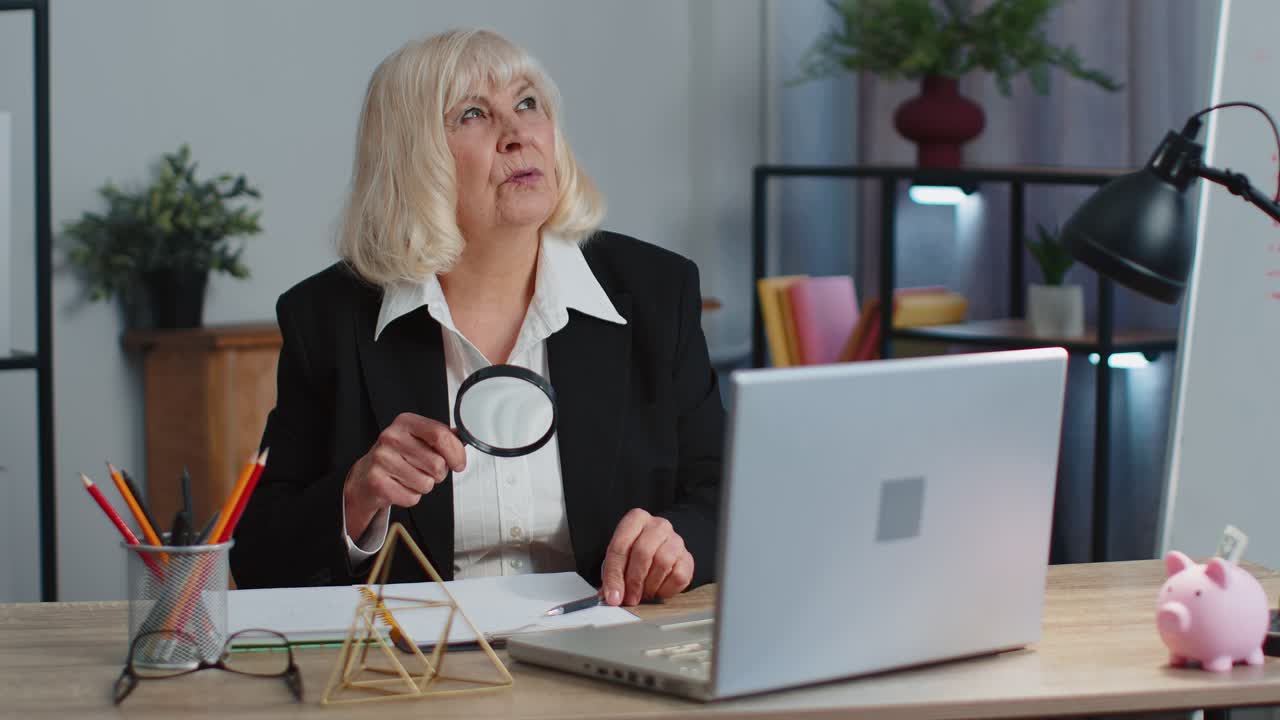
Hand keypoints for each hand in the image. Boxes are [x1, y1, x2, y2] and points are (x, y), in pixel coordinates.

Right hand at [343, 413, 465, 537]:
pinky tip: (400, 486)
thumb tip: (466, 437)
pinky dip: (410, 497)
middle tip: (425, 471)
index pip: (441, 435)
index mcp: (405, 422)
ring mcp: (382, 459)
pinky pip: (412, 497)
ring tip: (410, 477)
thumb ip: (442, 438)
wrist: (364, 476)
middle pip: (437, 464)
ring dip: (424, 485)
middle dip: (438, 474)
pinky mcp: (377, 482)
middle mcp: (391, 437)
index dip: (456, 453)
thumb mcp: (418, 439)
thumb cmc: (397, 457)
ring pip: (426, 483)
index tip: (458, 463)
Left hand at [600, 508, 693, 605]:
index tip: (612, 596)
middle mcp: (658, 525)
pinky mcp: (687, 558)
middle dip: (634, 581)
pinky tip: (658, 589)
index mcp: (636, 519)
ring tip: (643, 593)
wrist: (658, 553)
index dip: (614, 575)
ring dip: (650, 585)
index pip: (620, 546)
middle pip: (643, 552)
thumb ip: (613, 576)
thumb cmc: (634, 555)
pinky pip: (678, 576)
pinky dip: (665, 589)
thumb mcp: (618, 561)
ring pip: (662, 563)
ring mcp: (676, 540)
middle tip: (629, 598)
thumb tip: (612, 597)